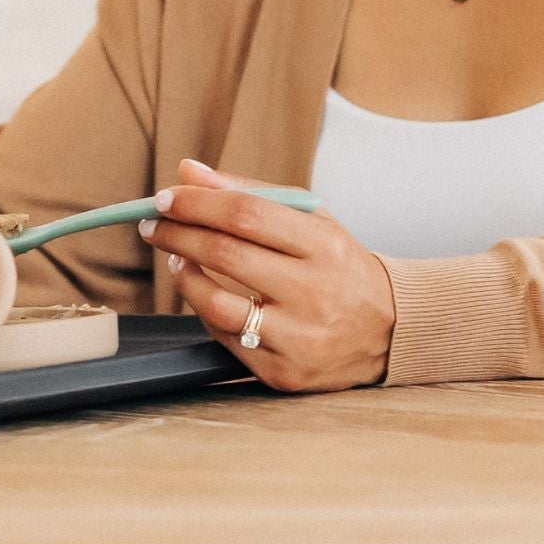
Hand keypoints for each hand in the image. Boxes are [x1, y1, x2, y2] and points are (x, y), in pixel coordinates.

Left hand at [140, 159, 395, 391]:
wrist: (390, 331)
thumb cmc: (339, 267)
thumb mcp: (312, 222)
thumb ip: (251, 193)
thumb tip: (188, 171)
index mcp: (325, 245)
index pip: (246, 214)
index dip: (197, 204)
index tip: (165, 198)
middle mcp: (315, 291)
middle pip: (225, 254)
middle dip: (178, 234)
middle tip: (153, 224)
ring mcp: (299, 336)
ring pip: (216, 304)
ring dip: (182, 276)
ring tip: (175, 258)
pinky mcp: (284, 372)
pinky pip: (226, 338)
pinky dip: (205, 312)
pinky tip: (203, 295)